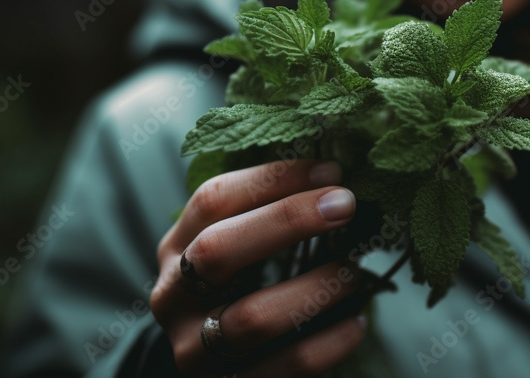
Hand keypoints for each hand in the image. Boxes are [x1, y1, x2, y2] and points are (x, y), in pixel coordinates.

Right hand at [151, 159, 366, 376]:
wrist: (211, 366)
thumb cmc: (236, 289)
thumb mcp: (234, 245)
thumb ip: (267, 213)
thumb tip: (335, 174)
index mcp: (175, 247)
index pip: (214, 200)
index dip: (272, 179)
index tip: (330, 171)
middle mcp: (174, 297)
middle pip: (218, 251)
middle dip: (287, 221)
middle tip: (345, 205)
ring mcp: (195, 350)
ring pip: (252, 317)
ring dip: (315, 288)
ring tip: (355, 272)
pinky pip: (285, 367)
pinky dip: (329, 343)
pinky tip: (355, 323)